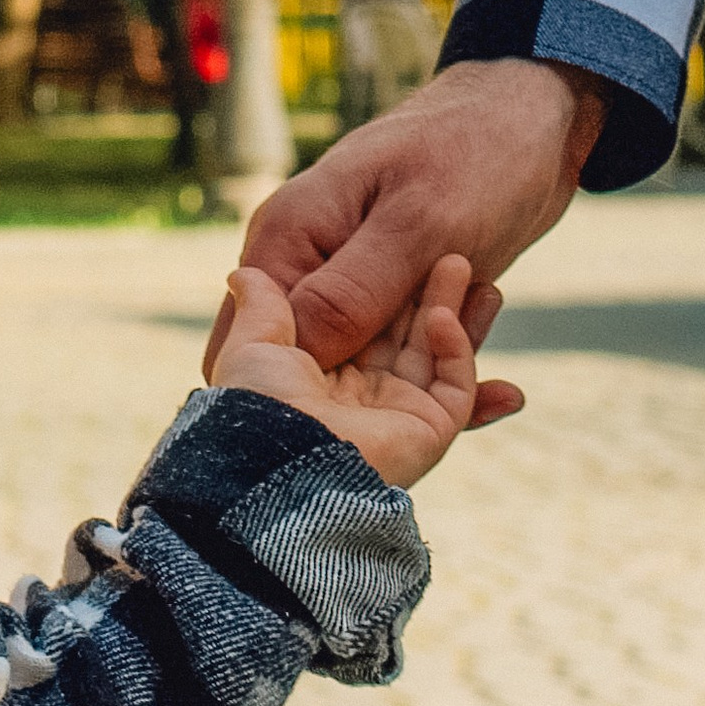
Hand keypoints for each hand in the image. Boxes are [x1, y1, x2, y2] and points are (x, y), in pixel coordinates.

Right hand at [202, 61, 602, 394]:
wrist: (535, 117)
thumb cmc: (475, 152)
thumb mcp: (419, 225)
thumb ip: (352, 292)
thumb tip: (290, 356)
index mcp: (288, 237)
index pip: (250, 340)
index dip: (293, 393)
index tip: (362, 421)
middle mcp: (306, 263)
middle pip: (306, 363)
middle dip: (370, 399)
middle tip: (450, 407)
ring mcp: (347, 280)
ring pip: (361, 366)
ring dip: (422, 386)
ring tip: (499, 388)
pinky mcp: (390, 293)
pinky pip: (401, 354)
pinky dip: (444, 374)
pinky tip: (502, 389)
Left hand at [209, 255, 499, 489]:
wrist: (281, 462)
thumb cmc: (258, 403)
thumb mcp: (253, 344)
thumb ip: (262, 306)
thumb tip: (241, 274)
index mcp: (320, 376)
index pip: (362, 320)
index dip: (383, 283)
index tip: (400, 243)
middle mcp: (360, 397)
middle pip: (406, 333)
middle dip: (429, 292)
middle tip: (448, 246)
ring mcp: (396, 415)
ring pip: (435, 352)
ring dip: (453, 310)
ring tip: (463, 261)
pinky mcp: (426, 433)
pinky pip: (454, 387)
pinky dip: (454, 350)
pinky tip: (443, 316)